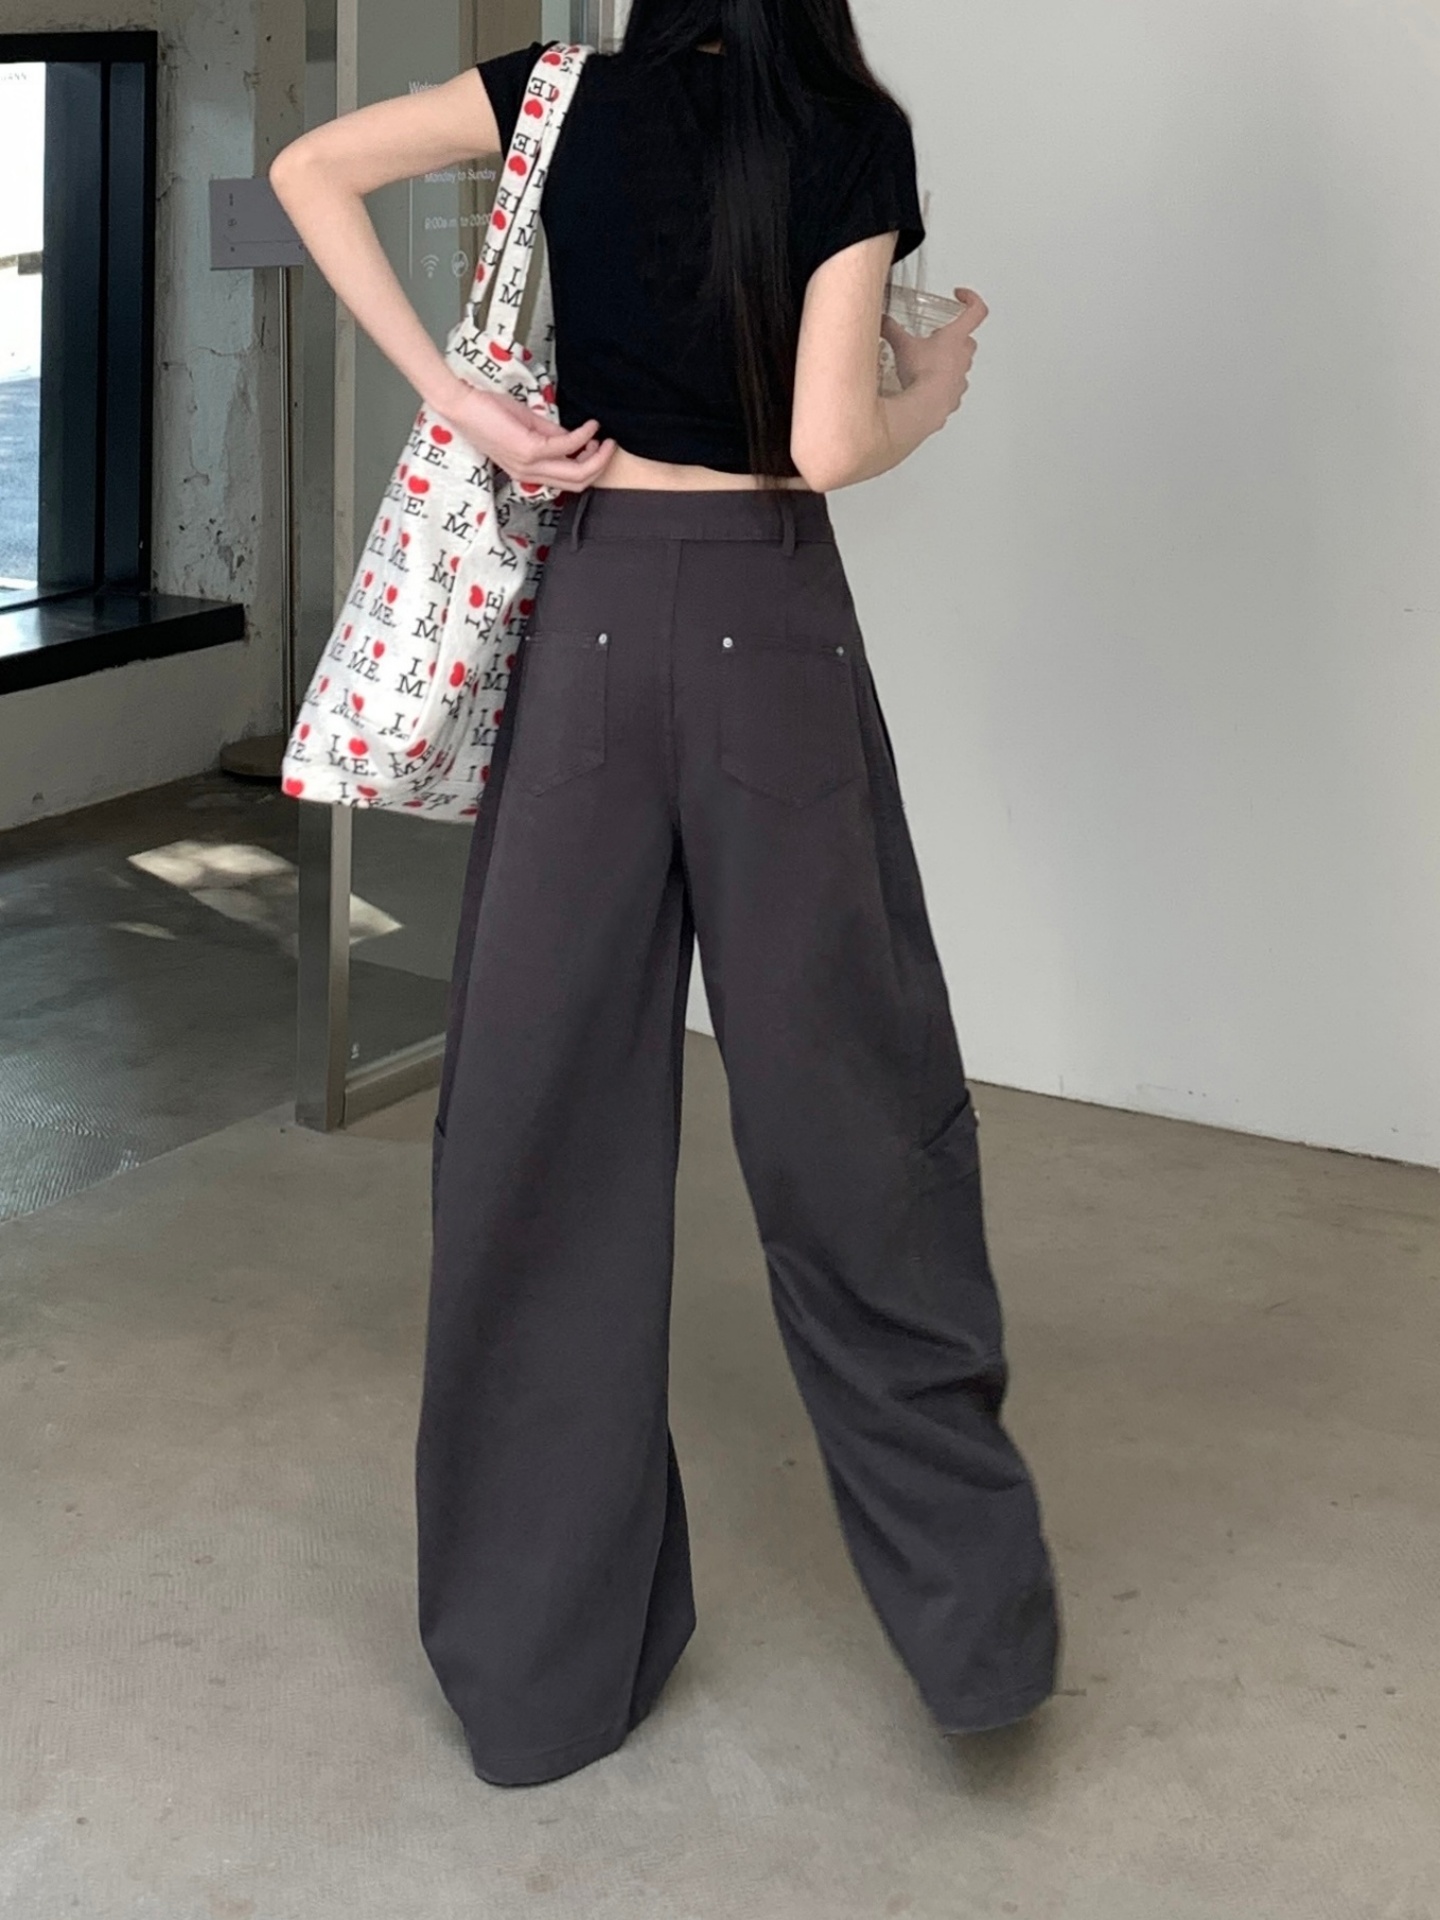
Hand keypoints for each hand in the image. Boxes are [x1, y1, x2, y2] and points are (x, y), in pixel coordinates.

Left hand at [428, 378, 617, 489]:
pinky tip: (590, 425)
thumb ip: (550, 436)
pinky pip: (567, 446)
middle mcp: (529, 474)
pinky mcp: (529, 449)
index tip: (597, 448)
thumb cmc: (488, 412)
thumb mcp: (525, 427)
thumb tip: (574, 438)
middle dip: (599, 466)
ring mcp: (529, 464)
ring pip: (576, 472)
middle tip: (610, 446)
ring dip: (597, 456)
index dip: (589, 469)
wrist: (462, 406)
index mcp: (526, 472)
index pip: (566, 483)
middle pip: (577, 483)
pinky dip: (584, 435)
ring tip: (604, 438)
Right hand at [881, 286, 988, 423]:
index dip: (971, 299)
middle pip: (968, 340)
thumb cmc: (922, 374)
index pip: (976, 311)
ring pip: (961, 364)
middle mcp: (963, 357)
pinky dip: (943, 383)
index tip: (961, 296)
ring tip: (929, 363)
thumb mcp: (903, 346)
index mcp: (956, 337)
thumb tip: (883, 321)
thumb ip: (892, 330)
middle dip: (955, 337)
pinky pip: (953, 386)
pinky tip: (927, 385)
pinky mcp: (955, 396)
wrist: (926, 406)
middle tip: (940, 337)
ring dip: (949, 361)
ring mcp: (961, 378)